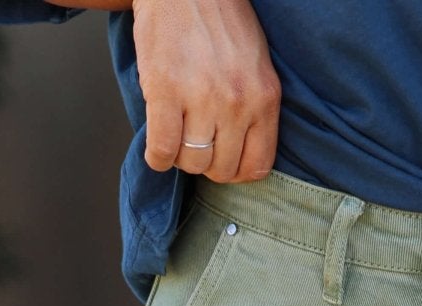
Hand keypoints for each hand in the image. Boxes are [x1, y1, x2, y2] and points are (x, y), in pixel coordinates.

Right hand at [133, 0, 280, 183]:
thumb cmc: (219, 18)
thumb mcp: (255, 64)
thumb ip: (254, 106)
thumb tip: (240, 150)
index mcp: (264, 97)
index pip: (257, 167)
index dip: (236, 171)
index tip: (222, 160)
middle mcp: (237, 102)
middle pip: (221, 169)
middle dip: (206, 163)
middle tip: (195, 143)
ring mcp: (202, 98)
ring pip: (192, 162)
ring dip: (180, 157)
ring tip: (177, 136)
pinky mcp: (166, 91)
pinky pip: (163, 149)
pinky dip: (157, 156)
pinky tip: (157, 147)